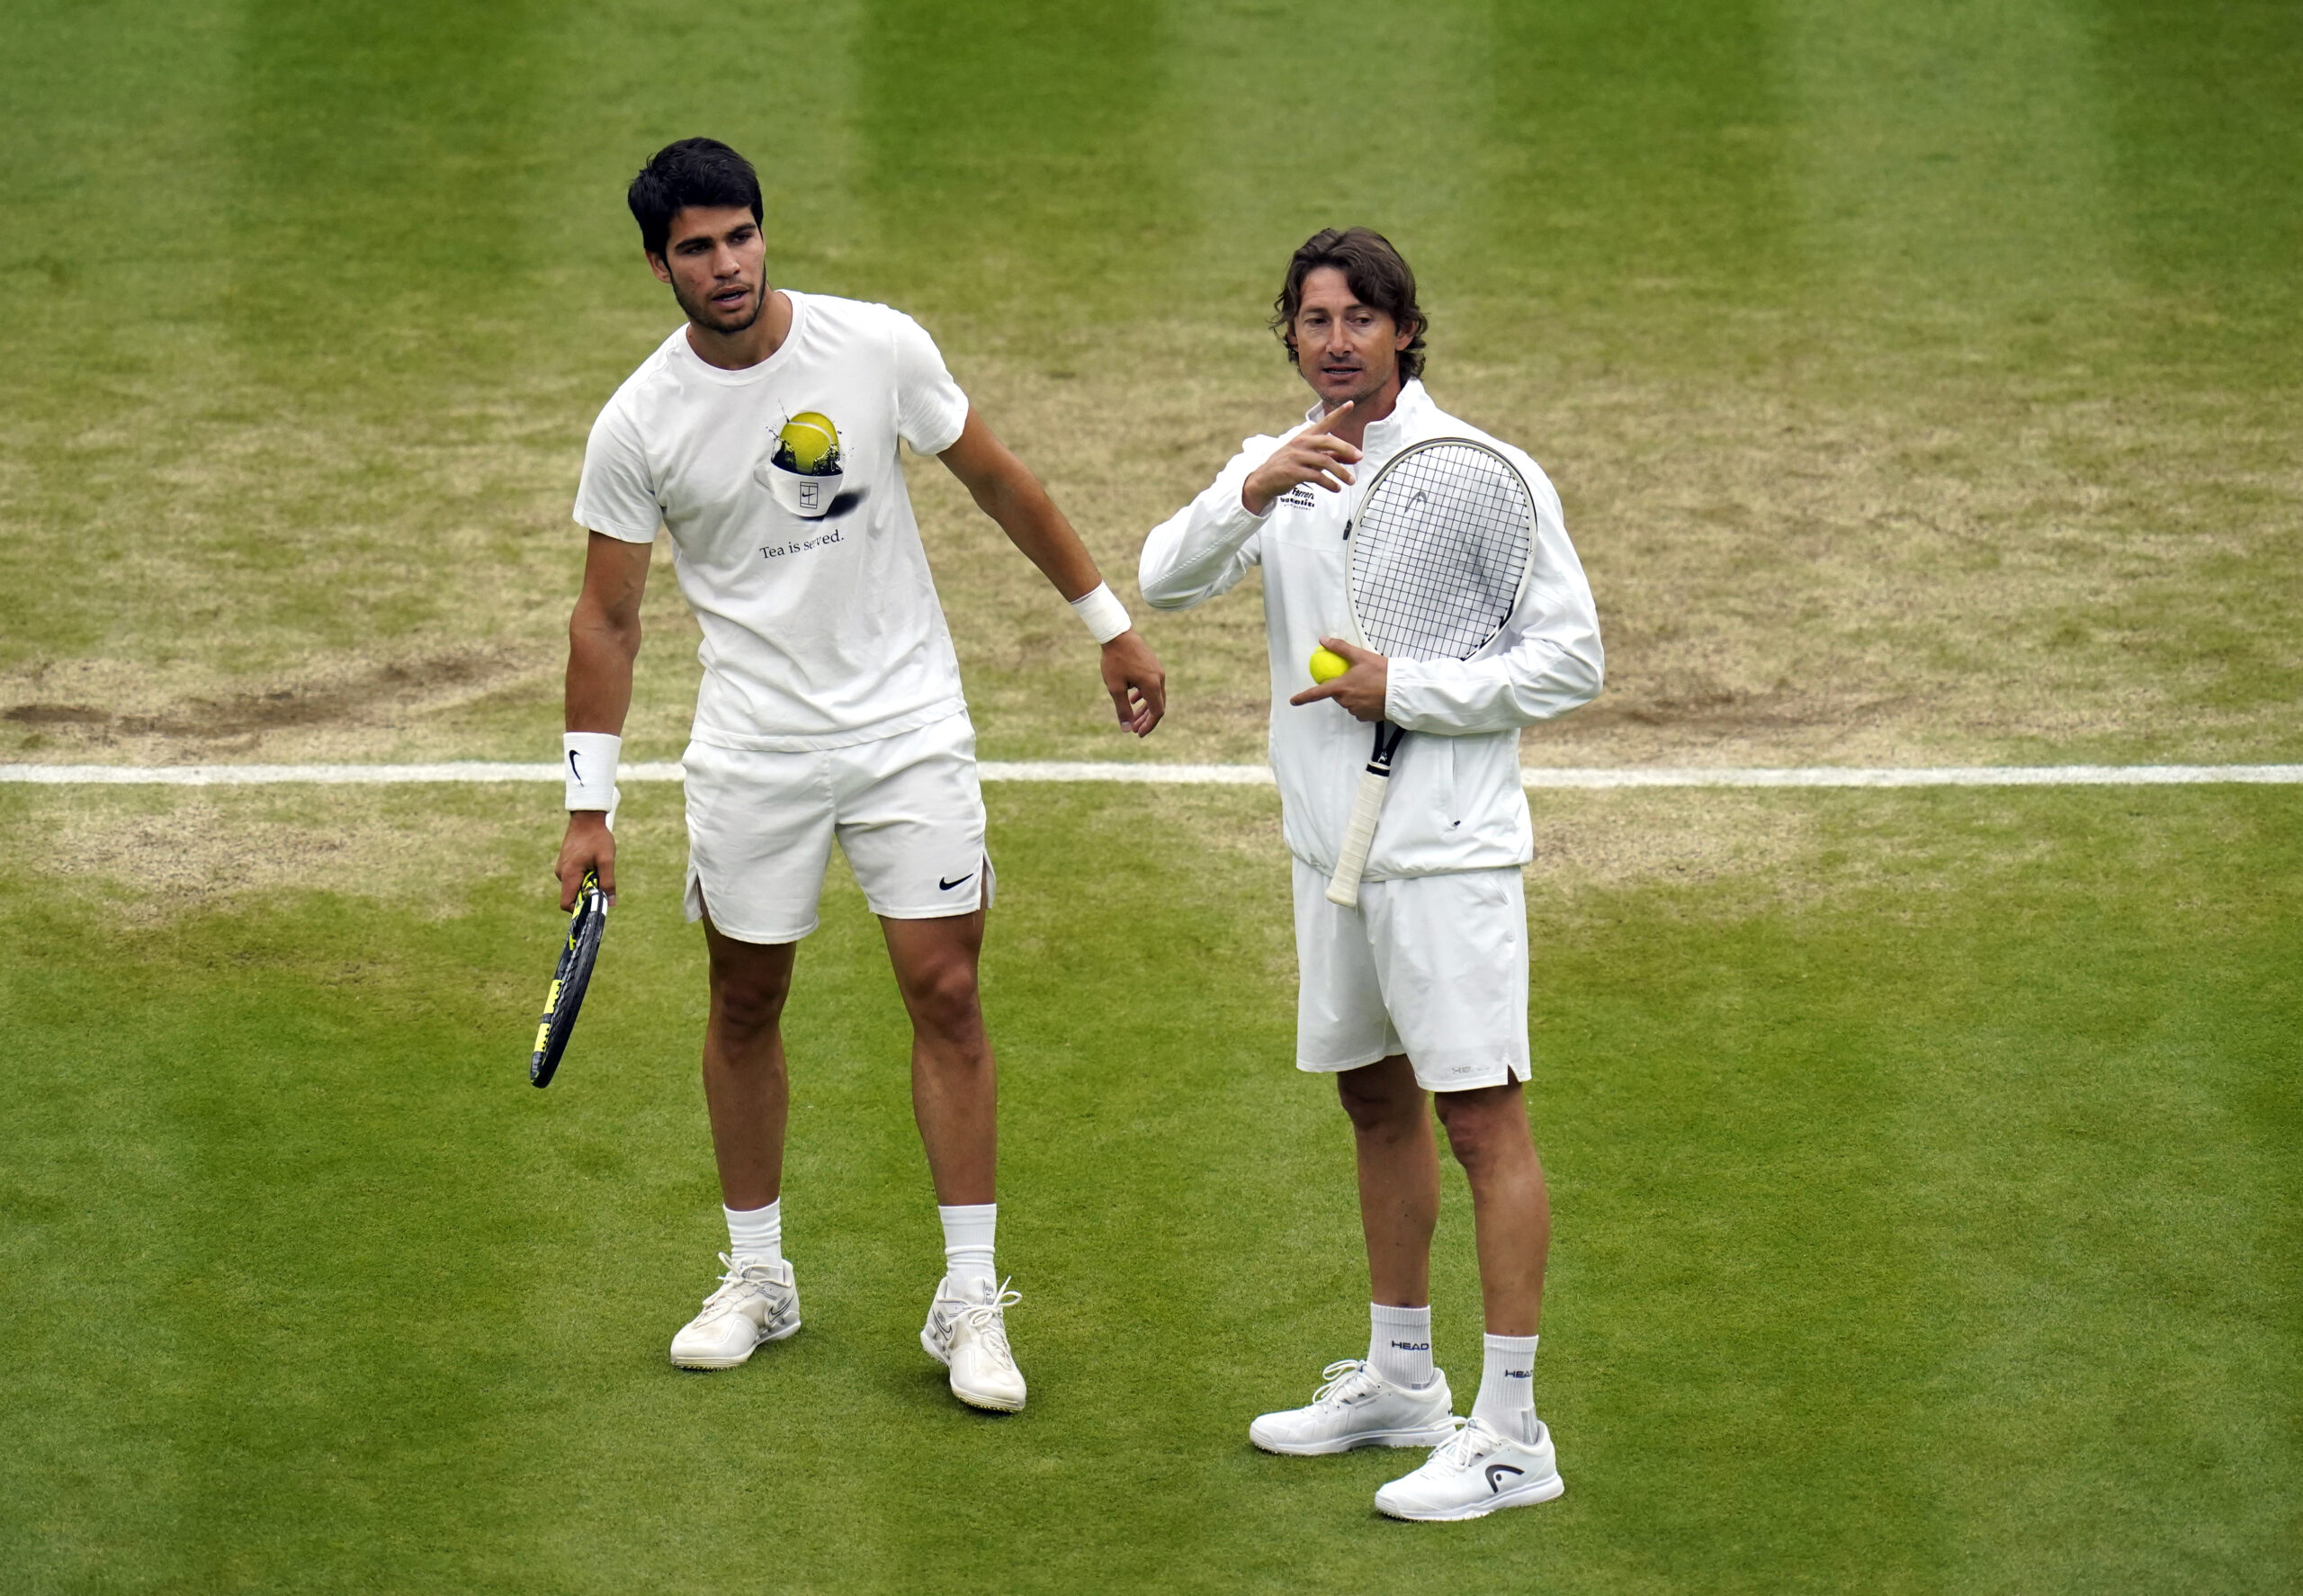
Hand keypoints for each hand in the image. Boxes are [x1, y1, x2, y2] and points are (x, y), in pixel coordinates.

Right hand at [556, 811, 615, 909]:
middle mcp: (561, 873)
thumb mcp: (607, 860)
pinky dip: (585, 876)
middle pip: (572, 896)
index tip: (595, 902)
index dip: (579, 908)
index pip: (566, 903)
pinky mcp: (565, 864)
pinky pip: (574, 878)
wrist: (586, 818)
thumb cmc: (597, 838)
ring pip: (575, 886)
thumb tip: (610, 903)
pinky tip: (593, 863)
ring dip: (588, 883)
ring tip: (597, 867)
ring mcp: (562, 868)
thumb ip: (608, 882)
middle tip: (601, 879)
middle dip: (588, 893)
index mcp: (569, 874)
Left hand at [1101, 630, 1166, 735]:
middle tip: (1135, 730)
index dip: (1148, 725)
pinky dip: (1144, 696)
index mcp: (1152, 685)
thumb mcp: (1115, 688)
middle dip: (1147, 719)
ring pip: (1155, 696)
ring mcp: (1157, 671)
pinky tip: (1133, 699)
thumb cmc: (1115, 660)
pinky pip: (1152, 686)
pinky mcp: (1152, 665)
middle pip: (1158, 705)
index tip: (1137, 733)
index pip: (1157, 712)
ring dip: (1145, 708)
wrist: (1117, 634)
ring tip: (1133, 718)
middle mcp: (1159, 678)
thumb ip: (1122, 709)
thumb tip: (1126, 729)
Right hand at [1242, 402, 1360, 515]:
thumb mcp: (1309, 457)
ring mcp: (1296, 456)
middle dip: (1346, 448)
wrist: (1264, 480)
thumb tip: (1352, 457)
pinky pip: (1317, 476)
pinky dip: (1329, 483)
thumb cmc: (1289, 466)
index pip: (1324, 422)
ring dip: (1341, 472)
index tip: (1350, 404)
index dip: (1338, 413)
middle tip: (1359, 456)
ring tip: (1351, 480)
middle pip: (1328, 441)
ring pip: (1325, 461)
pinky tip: (1336, 488)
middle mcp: (1301, 443)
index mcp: (1305, 436)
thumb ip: (1330, 455)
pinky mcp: (1293, 471)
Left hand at [1288, 636, 1387, 721]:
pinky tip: (1374, 695)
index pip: (1317, 694)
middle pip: (1337, 695)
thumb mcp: (1360, 656)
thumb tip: (1323, 640)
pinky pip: (1360, 709)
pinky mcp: (1366, 718)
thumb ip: (1340, 648)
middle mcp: (1346, 702)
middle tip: (1357, 677)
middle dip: (1343, 686)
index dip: (1303, 697)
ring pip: (1349, 702)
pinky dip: (1364, 702)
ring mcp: (1356, 711)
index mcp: (1341, 687)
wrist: (1402, 691)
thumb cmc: (1382, 672)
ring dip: (1354, 694)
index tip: (1293, 701)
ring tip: (1370, 685)